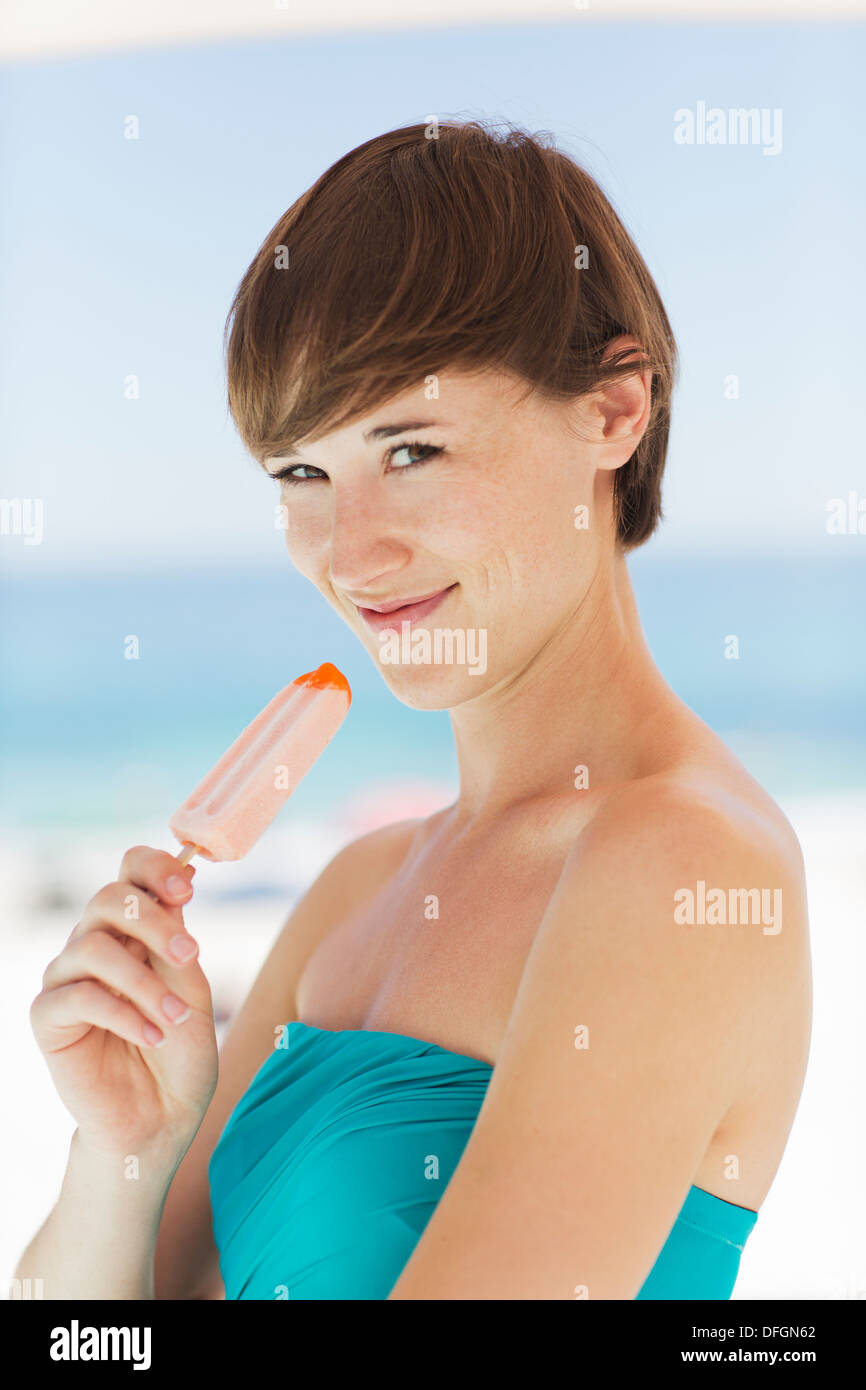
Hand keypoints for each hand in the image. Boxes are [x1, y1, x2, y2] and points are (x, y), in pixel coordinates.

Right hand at [30, 846, 218, 1164]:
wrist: (161, 1119)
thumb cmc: (181, 1055)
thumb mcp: (192, 992)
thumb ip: (177, 943)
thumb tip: (181, 879)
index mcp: (136, 931)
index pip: (131, 871)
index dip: (154, 868)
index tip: (187, 889)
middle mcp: (97, 945)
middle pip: (109, 898)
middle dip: (154, 922)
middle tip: (190, 957)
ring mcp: (68, 979)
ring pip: (94, 947)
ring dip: (145, 981)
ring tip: (176, 1016)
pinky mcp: (49, 1018)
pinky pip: (79, 996)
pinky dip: (124, 1013)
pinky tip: (152, 1035)